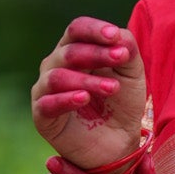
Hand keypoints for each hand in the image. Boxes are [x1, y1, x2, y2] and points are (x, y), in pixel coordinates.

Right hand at [31, 16, 146, 171]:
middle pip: (68, 51)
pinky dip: (65, 99)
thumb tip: (118, 34)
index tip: (115, 36)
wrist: (119, 143)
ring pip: (57, 76)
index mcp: (74, 49)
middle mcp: (55, 66)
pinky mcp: (42, 116)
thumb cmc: (121, 103)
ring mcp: (46, 91)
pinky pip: (47, 104)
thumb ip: (127, 50)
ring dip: (86, 80)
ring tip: (112, 87)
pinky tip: (84, 98)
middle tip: (121, 58)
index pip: (77, 30)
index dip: (94, 30)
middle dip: (96, 53)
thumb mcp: (131, 74)